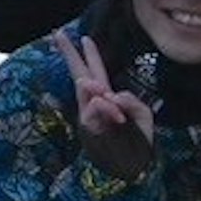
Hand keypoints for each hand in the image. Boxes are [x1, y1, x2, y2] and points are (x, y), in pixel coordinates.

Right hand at [66, 35, 158, 176]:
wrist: (134, 167)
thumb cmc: (139, 140)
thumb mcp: (143, 115)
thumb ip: (129, 100)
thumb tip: (108, 95)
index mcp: (108, 98)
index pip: (97, 72)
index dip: (90, 54)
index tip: (83, 37)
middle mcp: (94, 104)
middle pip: (79, 74)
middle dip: (69, 54)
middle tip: (58, 33)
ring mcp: (88, 116)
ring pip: (89, 90)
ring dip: (102, 94)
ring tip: (117, 112)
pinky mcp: (87, 127)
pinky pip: (94, 108)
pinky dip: (107, 110)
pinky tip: (116, 118)